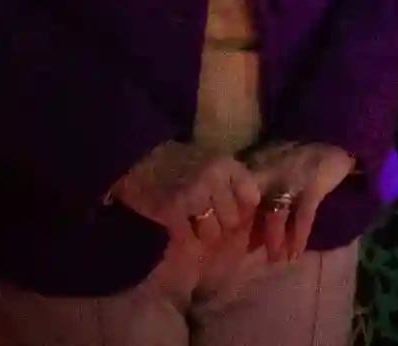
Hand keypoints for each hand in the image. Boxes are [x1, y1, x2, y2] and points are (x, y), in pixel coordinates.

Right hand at [114, 141, 260, 249]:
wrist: (143, 160)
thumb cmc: (186, 166)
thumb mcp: (218, 165)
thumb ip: (237, 185)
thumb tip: (254, 214)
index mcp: (229, 165)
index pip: (252, 199)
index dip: (243, 210)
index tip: (233, 210)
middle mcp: (214, 177)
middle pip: (233, 221)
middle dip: (222, 223)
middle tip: (208, 216)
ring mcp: (193, 193)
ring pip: (212, 233)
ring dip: (202, 232)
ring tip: (193, 220)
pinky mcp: (171, 209)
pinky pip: (188, 237)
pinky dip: (184, 236)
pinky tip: (179, 225)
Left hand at [244, 141, 354, 263]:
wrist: (336, 141)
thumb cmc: (302, 157)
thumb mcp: (276, 165)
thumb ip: (260, 185)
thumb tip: (245, 218)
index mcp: (258, 170)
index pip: (239, 199)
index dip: (236, 220)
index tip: (234, 238)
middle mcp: (271, 174)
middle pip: (255, 209)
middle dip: (252, 234)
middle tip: (250, 254)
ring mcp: (292, 180)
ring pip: (276, 216)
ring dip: (275, 241)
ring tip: (276, 259)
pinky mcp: (313, 187)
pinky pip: (303, 217)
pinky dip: (299, 236)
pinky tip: (297, 252)